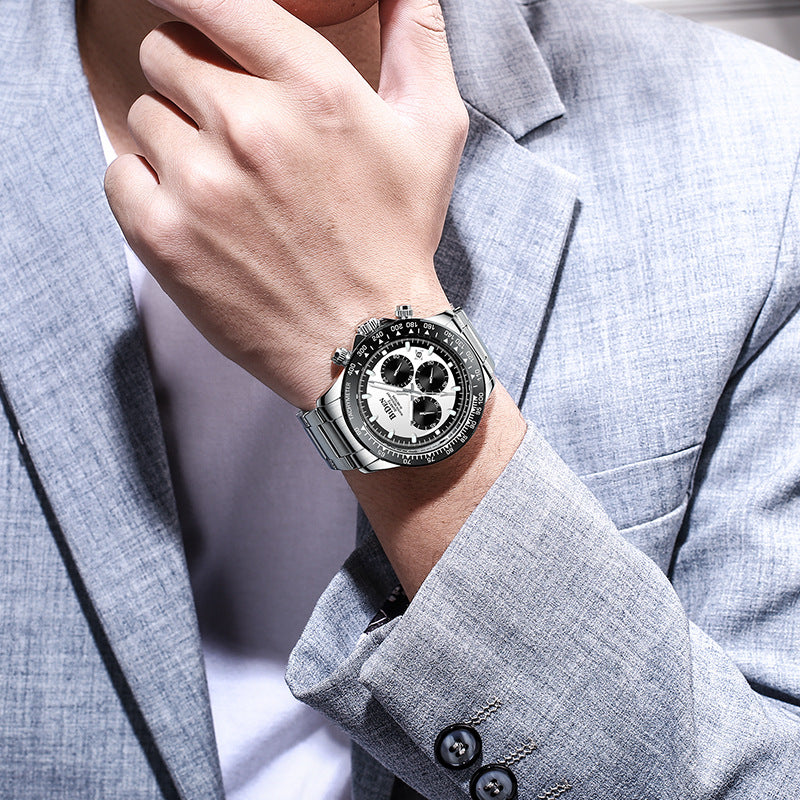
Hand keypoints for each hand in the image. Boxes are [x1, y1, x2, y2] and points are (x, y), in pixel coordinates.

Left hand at [104, 0, 467, 409]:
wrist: (366, 341)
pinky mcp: (163, 237)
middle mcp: (250, 127)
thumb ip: (418, 35)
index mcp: (314, 90)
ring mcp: (201, 185)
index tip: (184, 7)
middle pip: (166, 51)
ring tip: (224, 183)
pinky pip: (119, 172)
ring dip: (175, 138)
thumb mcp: (432, 132)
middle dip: (192, 78)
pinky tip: (194, 213)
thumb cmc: (396, 237)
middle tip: (229, 125)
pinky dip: (147, 186)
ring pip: (144, 113)